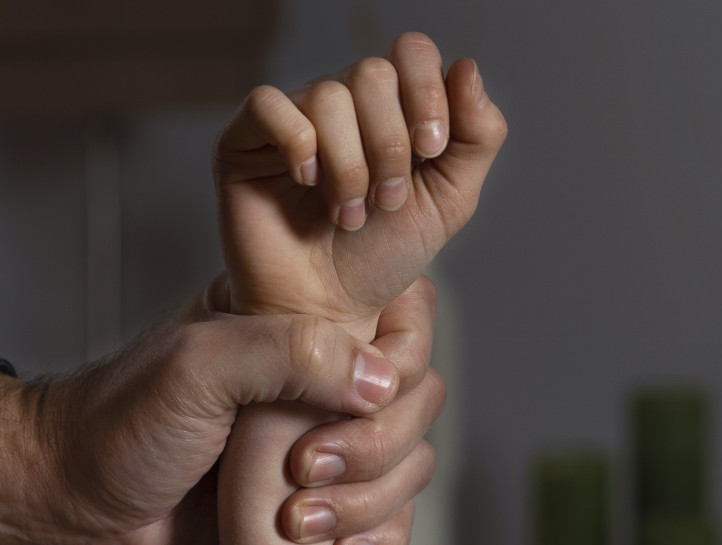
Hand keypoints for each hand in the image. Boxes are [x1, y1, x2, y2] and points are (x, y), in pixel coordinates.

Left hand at [0, 278, 437, 544]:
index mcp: (296, 321)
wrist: (77, 504)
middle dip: (376, 445)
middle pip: (418, 397)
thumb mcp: (197, 366)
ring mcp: (321, 441)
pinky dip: (380, 539)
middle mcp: (318, 377)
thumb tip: (381, 381)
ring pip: (410, 462)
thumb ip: (289, 354)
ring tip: (297, 520)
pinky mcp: (316, 503)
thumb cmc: (120, 425)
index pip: (401, 316)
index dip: (399, 359)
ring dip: (371, 500)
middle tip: (304, 469)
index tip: (354, 398)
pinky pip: (388, 518)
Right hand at [216, 32, 506, 336]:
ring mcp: (291, 120)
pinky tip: (306, 183)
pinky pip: (268, 104)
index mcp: (390, 108)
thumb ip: (477, 137)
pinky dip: (297, 144)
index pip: (410, 54)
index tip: (430, 149)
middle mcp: (341, 106)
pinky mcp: (244, 142)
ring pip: (328, 96)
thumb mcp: (449, 202)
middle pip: (372, 73)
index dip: (427, 92)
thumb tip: (467, 67)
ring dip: (349, 165)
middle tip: (385, 202)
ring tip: (346, 214)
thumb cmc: (379, 261)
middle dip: (389, 144)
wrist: (327, 313)